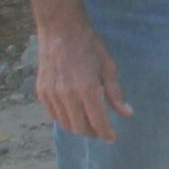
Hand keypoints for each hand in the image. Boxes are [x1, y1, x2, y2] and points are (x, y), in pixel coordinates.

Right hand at [36, 15, 130, 141]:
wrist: (60, 30)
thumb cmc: (89, 46)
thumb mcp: (109, 67)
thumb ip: (115, 93)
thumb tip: (127, 113)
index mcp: (87, 89)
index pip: (98, 122)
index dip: (106, 134)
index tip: (112, 139)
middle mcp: (67, 95)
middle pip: (80, 128)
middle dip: (93, 133)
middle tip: (101, 131)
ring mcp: (52, 94)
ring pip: (65, 123)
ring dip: (78, 127)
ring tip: (88, 123)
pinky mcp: (41, 91)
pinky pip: (53, 114)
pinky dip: (64, 118)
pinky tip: (73, 113)